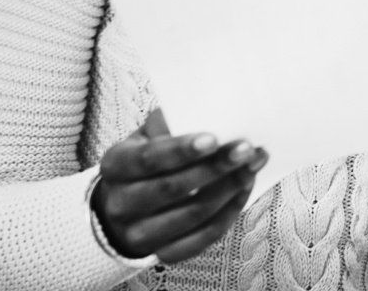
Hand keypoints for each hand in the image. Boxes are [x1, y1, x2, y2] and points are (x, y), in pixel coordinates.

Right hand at [92, 107, 267, 262]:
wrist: (126, 204)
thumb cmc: (147, 159)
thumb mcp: (149, 135)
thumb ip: (171, 124)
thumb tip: (213, 114)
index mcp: (115, 166)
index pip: (148, 159)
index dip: (181, 150)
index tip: (214, 138)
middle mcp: (121, 204)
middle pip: (172, 189)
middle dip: (215, 168)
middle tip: (246, 149)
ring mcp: (140, 234)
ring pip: (192, 215)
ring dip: (230, 188)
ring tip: (253, 166)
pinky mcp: (164, 253)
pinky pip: (203, 237)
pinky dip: (229, 212)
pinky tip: (244, 189)